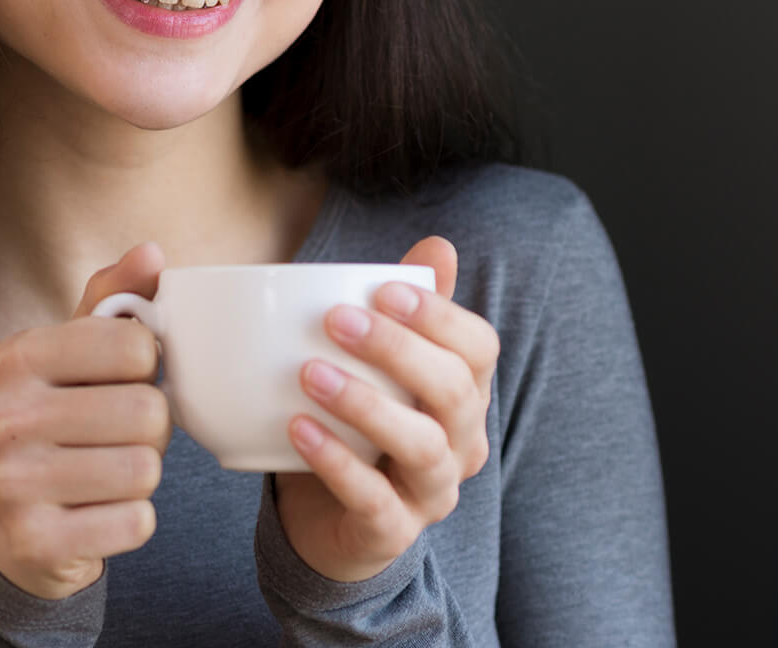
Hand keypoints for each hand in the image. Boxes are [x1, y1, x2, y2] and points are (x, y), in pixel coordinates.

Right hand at [0, 242, 171, 598]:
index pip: (136, 346)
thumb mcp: (70, 352)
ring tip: (107, 470)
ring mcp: (13, 483)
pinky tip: (97, 512)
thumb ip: (114, 299)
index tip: (120, 381)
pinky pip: (136, 523)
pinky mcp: (35, 541)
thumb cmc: (52, 419)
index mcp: (17, 356)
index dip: (148, 367)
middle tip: (118, 435)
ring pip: (146, 469)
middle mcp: (5, 415)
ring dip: (142, 474)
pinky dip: (131, 520)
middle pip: (148, 413)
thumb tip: (152, 252)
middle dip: (151, 428)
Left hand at [273, 237, 497, 581]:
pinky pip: (374, 500)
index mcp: (464, 395)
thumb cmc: (360, 427)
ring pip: (421, 447)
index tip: (383, 288)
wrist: (329, 519)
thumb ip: (406, 309)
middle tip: (334, 319)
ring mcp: (431, 493)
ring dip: (365, 404)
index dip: (438, 316)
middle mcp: (460, 444)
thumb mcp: (381, 365)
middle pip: (453, 392)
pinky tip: (298, 428)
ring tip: (309, 372)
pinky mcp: (391, 532)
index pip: (478, 349)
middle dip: (397, 350)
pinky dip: (336, 462)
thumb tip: (438, 244)